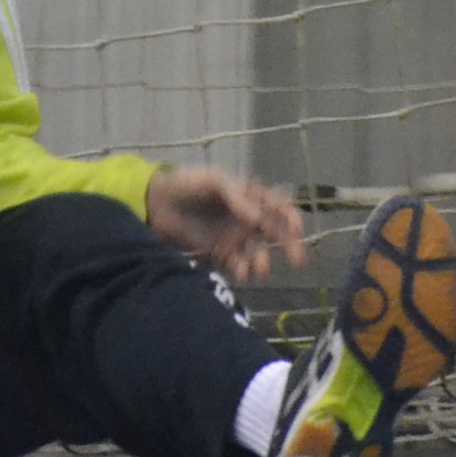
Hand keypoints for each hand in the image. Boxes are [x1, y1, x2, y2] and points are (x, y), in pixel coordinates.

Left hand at [144, 167, 308, 284]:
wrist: (158, 203)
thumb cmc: (188, 184)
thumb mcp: (214, 182)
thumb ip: (237, 197)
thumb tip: (257, 219)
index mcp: (250, 196)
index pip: (278, 206)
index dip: (290, 217)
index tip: (295, 228)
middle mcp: (247, 218)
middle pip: (275, 233)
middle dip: (288, 246)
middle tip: (298, 260)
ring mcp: (235, 236)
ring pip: (257, 252)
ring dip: (262, 261)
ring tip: (259, 270)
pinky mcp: (220, 253)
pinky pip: (237, 264)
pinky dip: (242, 270)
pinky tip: (240, 274)